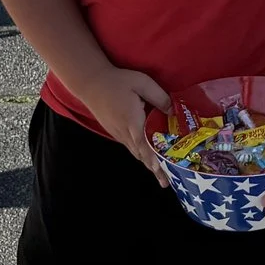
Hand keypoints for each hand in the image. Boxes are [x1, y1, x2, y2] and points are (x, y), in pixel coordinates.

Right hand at [75, 69, 174, 186]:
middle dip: (155, 169)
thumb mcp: (141, 83)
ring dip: (149, 164)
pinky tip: (149, 159)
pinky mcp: (117, 132)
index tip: (162, 172)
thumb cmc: (117, 81)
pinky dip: (142, 156)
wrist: (91, 83)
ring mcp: (120, 134)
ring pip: (137, 153)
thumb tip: (173, 111)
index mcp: (133, 121)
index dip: (154, 159)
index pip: (145, 145)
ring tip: (161, 176)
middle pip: (142, 155)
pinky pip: (132, 148)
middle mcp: (126, 132)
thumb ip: (159, 96)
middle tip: (167, 182)